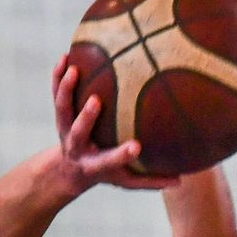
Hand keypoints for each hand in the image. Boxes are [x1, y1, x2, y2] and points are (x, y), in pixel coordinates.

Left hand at [49, 62, 176, 192]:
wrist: (70, 168)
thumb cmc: (106, 171)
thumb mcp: (126, 180)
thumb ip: (151, 180)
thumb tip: (180, 180)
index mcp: (94, 164)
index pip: (108, 161)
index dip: (121, 155)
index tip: (137, 147)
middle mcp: (77, 146)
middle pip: (78, 132)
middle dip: (85, 117)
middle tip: (95, 101)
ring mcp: (65, 129)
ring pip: (63, 109)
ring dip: (66, 89)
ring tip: (74, 70)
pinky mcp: (61, 115)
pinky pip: (56, 93)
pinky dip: (58, 76)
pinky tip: (66, 56)